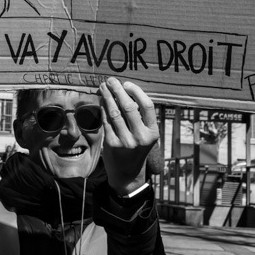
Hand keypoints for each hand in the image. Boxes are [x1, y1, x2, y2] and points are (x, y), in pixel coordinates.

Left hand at [98, 77, 158, 195]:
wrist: (127, 173)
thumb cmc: (137, 148)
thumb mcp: (146, 135)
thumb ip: (140, 117)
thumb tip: (126, 91)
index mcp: (153, 133)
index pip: (148, 106)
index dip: (136, 92)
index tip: (126, 84)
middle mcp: (141, 137)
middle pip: (129, 107)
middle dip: (118, 91)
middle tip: (111, 81)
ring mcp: (125, 141)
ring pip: (115, 112)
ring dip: (107, 97)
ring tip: (103, 87)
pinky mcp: (112, 144)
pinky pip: (106, 121)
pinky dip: (103, 109)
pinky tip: (101, 101)